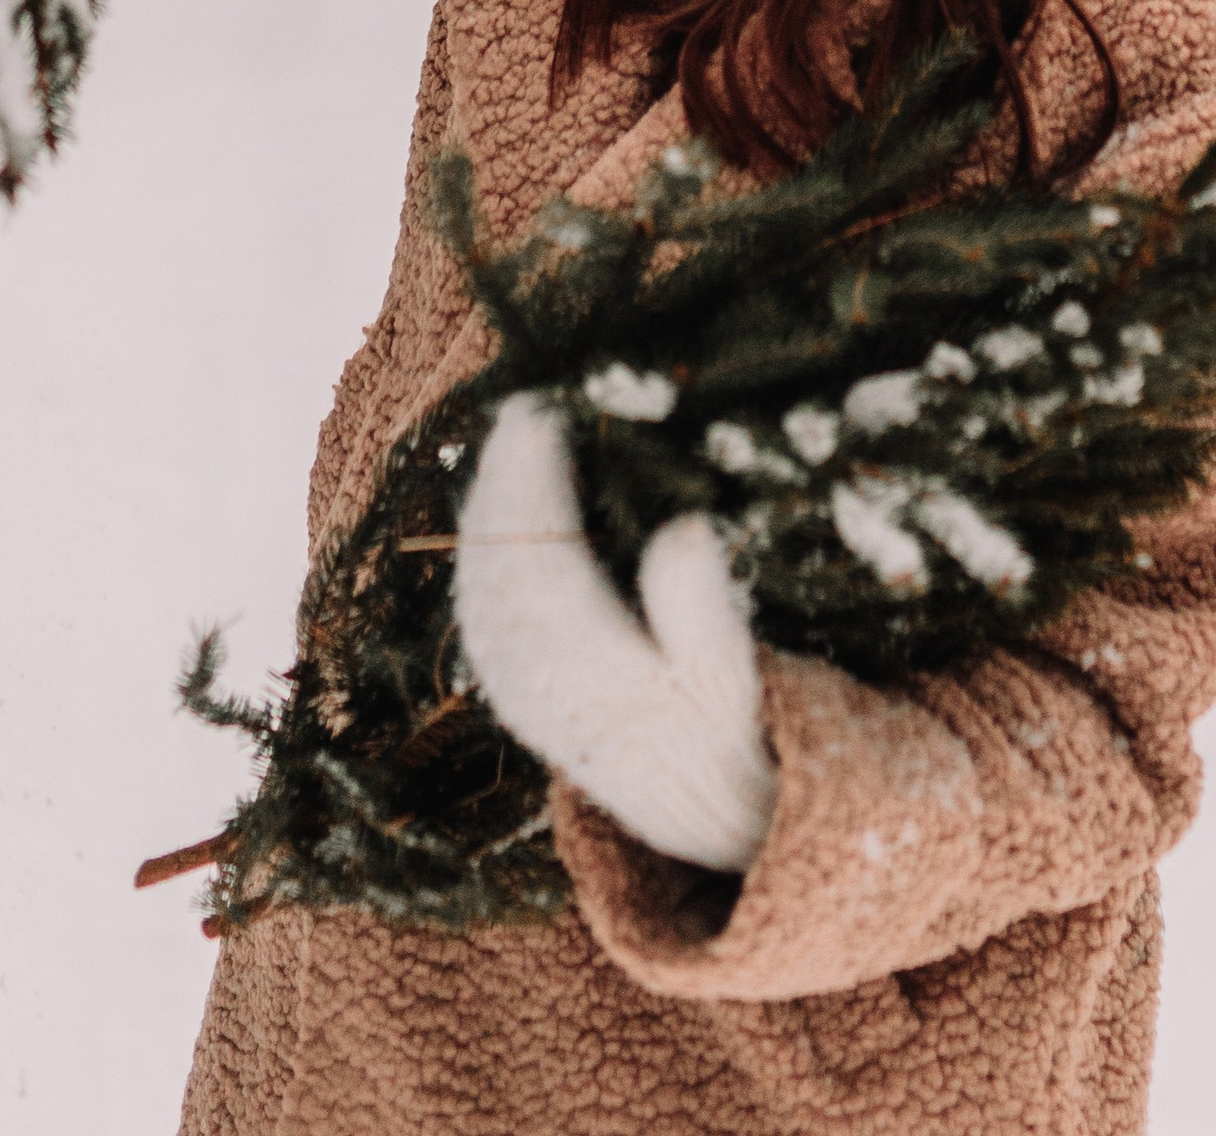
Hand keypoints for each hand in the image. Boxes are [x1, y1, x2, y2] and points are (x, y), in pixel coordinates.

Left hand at [454, 392, 777, 875]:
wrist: (698, 809)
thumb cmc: (727, 731)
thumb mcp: (735, 680)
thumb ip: (706, 613)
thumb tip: (689, 529)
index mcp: (592, 679)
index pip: (545, 564)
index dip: (537, 487)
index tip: (546, 419)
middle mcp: (538, 684)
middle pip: (502, 565)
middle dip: (508, 481)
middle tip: (525, 407)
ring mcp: (516, 686)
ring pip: (483, 581)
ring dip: (492, 505)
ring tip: (512, 435)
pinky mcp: (510, 684)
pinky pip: (480, 602)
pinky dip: (487, 542)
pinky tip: (500, 498)